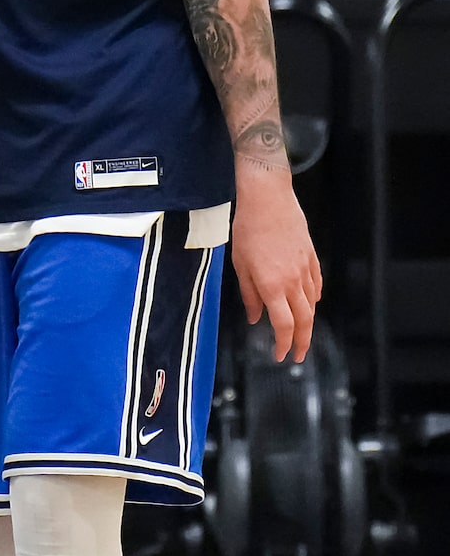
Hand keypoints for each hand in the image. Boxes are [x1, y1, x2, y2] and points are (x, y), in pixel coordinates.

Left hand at [230, 167, 322, 362]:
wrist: (268, 199)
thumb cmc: (248, 230)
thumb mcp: (240, 265)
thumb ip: (249, 294)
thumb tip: (255, 318)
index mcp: (272, 286)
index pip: (284, 325)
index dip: (284, 344)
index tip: (281, 355)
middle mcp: (293, 281)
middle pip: (304, 320)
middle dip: (302, 342)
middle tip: (298, 355)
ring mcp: (305, 269)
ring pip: (312, 304)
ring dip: (308, 322)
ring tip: (301, 333)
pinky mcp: (311, 257)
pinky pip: (316, 284)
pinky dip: (314, 298)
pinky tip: (310, 303)